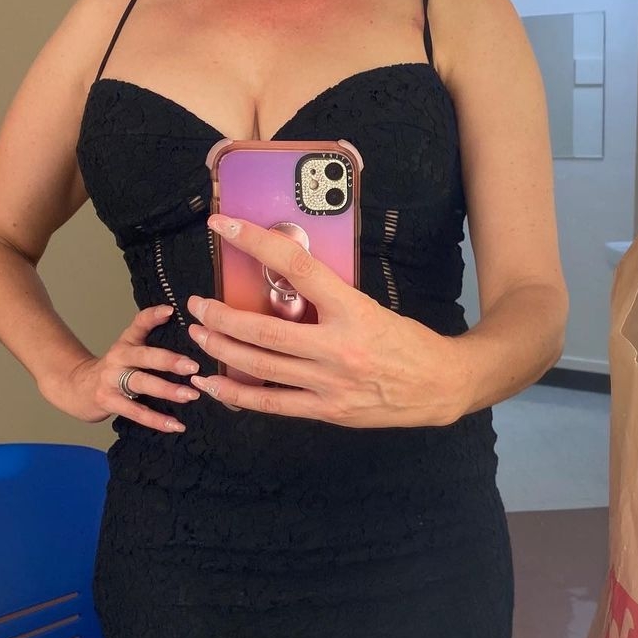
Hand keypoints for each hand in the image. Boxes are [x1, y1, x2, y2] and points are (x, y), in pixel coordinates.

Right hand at [64, 305, 200, 431]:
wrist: (75, 388)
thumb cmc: (114, 368)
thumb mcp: (128, 347)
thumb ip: (151, 336)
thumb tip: (181, 322)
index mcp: (126, 342)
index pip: (139, 323)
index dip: (153, 316)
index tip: (170, 311)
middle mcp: (118, 358)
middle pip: (144, 356)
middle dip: (169, 361)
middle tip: (193, 367)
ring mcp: (111, 380)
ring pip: (141, 383)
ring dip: (167, 390)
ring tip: (191, 395)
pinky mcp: (108, 402)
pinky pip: (135, 412)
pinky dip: (156, 420)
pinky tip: (176, 425)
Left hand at [186, 214, 465, 426]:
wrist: (439, 385)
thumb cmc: (407, 342)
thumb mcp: (372, 308)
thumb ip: (330, 302)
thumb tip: (285, 285)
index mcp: (353, 310)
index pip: (297, 268)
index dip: (257, 243)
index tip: (226, 226)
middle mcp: (338, 347)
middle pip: (263, 328)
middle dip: (221, 315)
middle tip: (198, 303)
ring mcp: (330, 383)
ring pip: (260, 365)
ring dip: (221, 349)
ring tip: (199, 335)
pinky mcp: (327, 411)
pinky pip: (270, 403)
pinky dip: (236, 393)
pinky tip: (213, 382)